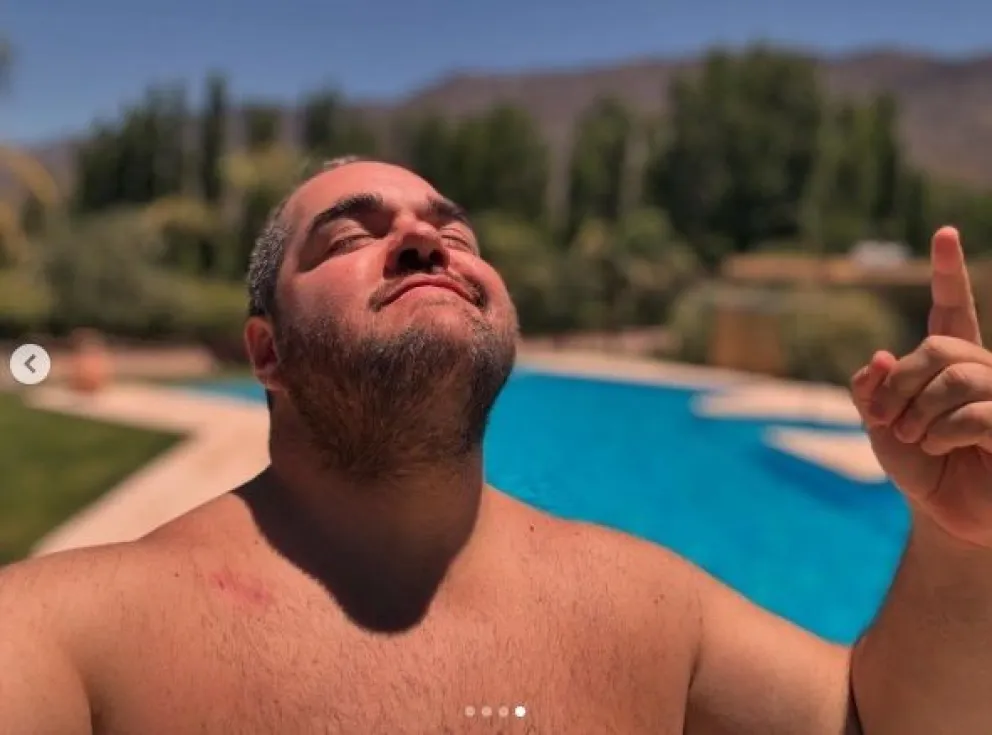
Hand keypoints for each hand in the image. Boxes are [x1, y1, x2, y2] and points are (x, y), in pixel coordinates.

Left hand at [851, 226, 991, 547]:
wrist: (944, 515)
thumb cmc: (918, 465)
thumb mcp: (880, 426)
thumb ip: (872, 391)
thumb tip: (879, 356)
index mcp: (950, 363)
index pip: (951, 309)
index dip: (948, 273)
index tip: (943, 233)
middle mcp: (984, 370)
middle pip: (939, 347)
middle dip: (900, 383)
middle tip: (884, 420)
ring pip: (958, 376)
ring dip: (919, 410)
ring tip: (911, 437)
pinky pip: (976, 411)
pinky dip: (943, 430)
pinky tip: (937, 445)